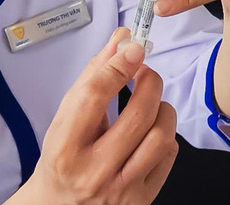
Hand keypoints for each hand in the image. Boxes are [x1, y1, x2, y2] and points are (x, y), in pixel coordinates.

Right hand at [19, 28, 177, 204]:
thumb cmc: (61, 160)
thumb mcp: (64, 120)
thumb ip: (93, 79)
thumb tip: (121, 41)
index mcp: (65, 148)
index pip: (94, 96)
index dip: (118, 65)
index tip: (133, 47)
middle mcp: (94, 172)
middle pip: (137, 115)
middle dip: (149, 83)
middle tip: (145, 72)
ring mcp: (121, 189)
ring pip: (161, 137)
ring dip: (162, 109)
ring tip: (151, 103)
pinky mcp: (142, 200)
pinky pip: (169, 157)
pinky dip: (165, 135)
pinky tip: (152, 130)